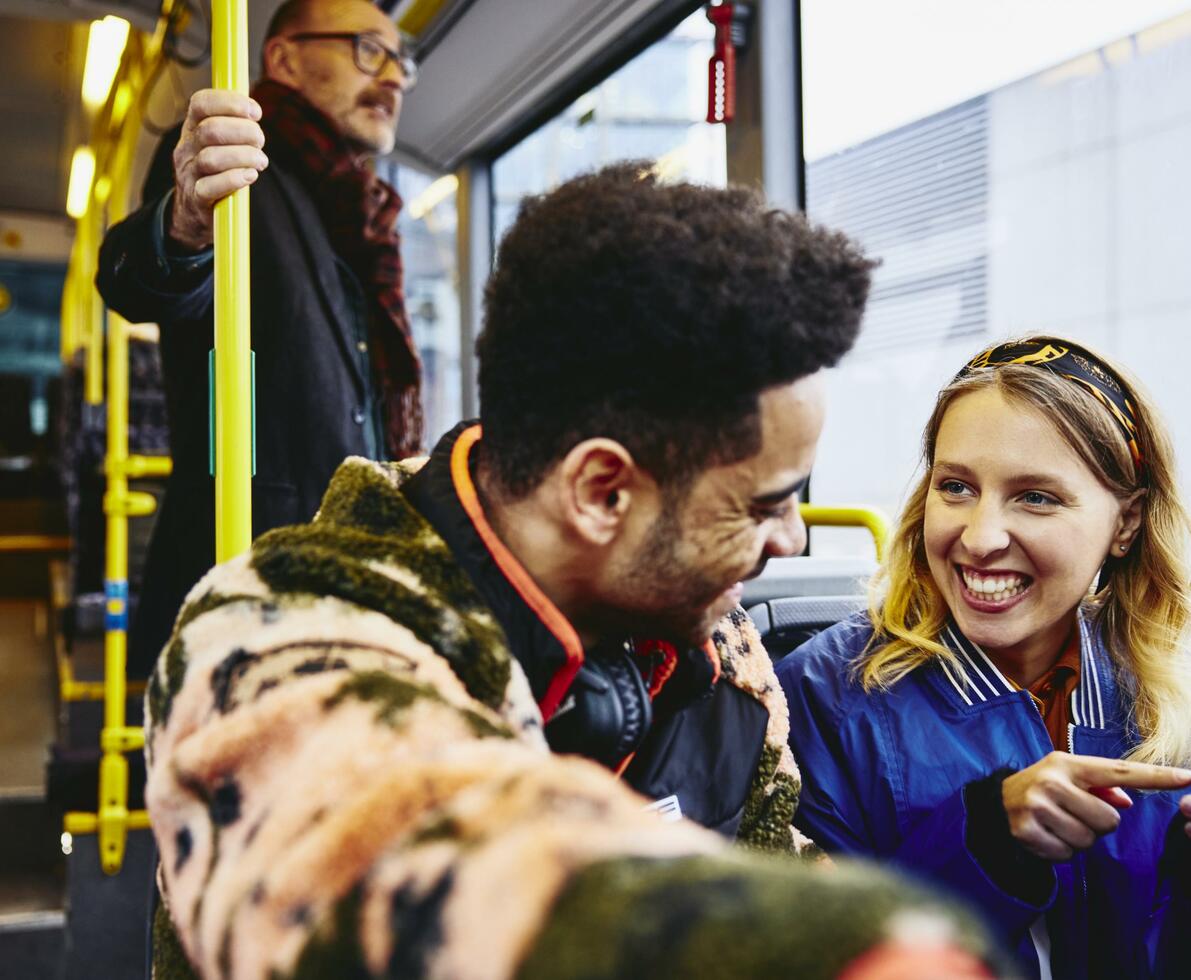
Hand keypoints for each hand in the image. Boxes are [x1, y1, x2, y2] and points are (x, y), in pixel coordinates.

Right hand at [169, 89, 267, 251]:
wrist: (194, 214)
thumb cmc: (215, 173)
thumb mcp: (218, 145)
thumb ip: (233, 126)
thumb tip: (254, 109)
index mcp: (191, 129)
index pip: (201, 103)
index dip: (230, 102)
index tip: (256, 112)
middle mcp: (186, 149)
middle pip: (210, 130)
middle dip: (244, 132)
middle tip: (260, 142)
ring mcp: (188, 174)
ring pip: (211, 158)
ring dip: (244, 156)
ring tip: (260, 161)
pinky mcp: (196, 199)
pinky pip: (211, 187)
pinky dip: (235, 179)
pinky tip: (250, 176)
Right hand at [1002, 753, 1190, 860]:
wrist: (995, 801)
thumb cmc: (1043, 788)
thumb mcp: (1068, 776)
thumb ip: (1100, 786)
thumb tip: (1126, 801)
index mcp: (1068, 764)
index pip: (1120, 771)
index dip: (1156, 777)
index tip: (1188, 777)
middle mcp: (1052, 782)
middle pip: (1108, 820)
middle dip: (1097, 824)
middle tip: (1074, 815)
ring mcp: (1038, 807)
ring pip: (1088, 840)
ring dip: (1079, 839)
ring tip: (1059, 826)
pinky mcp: (1027, 831)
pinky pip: (1066, 854)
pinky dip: (1061, 851)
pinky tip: (1047, 836)